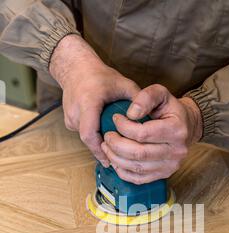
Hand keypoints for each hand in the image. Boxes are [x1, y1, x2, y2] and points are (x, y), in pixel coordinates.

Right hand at [49, 35, 139, 164]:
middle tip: (118, 157)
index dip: (99, 149)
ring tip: (115, 143)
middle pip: (89, 140)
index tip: (111, 160)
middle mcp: (76, 111)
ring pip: (86, 138)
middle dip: (103, 148)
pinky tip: (105, 132)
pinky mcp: (68, 121)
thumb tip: (152, 120)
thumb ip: (138, 100)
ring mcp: (70, 117)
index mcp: (88, 101)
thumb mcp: (124, 84)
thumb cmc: (101, 76)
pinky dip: (95, 136)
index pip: (89, 133)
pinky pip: (83, 134)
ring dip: (100, 141)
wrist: (76, 68)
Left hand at [101, 84, 202, 182]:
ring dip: (116, 158)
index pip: (142, 133)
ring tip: (107, 147)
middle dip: (116, 145)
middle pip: (138, 153)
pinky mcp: (164, 175)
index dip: (123, 127)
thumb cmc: (171, 110)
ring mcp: (170, 166)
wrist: (187, 126)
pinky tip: (115, 161)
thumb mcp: (161, 94)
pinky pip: (139, 179)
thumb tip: (130, 114)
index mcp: (176, 130)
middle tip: (107, 136)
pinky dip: (123, 172)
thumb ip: (146, 97)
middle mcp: (176, 151)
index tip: (115, 119)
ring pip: (136, 167)